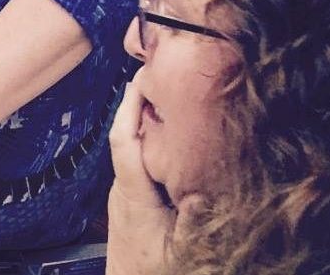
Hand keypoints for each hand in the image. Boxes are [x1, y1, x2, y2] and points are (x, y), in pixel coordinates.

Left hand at [106, 75, 174, 274]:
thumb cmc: (154, 273)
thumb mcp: (181, 249)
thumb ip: (194, 217)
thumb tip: (207, 182)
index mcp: (133, 196)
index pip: (123, 141)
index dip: (130, 107)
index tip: (143, 79)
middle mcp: (122, 189)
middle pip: (126, 135)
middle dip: (140, 103)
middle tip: (162, 75)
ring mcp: (123, 192)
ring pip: (132, 146)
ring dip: (146, 120)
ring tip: (170, 95)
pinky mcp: (128, 198)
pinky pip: (136, 159)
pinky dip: (150, 140)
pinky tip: (170, 133)